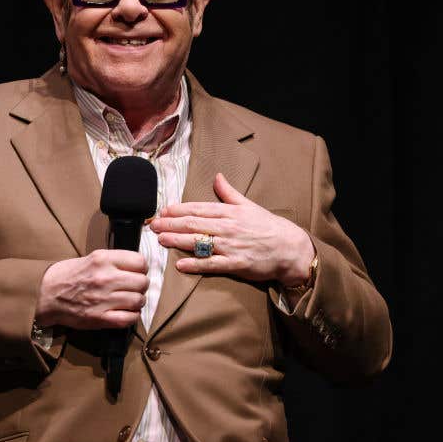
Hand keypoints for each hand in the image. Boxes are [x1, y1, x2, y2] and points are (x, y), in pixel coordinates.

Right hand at [35, 249, 148, 329]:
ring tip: (130, 301)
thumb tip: (137, 267)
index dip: (142, 268)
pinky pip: (130, 318)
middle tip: (134, 288)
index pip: (140, 261)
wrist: (47, 295)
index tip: (138, 272)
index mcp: (103, 260)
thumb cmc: (68, 275)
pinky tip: (126, 313)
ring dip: (138, 302)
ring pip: (139, 300)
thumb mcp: (91, 258)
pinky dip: (132, 316)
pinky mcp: (100, 318)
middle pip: (142, 282)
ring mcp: (104, 299)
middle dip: (141, 286)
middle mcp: (105, 278)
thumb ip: (113, 261)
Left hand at [151, 173, 315, 286]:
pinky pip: (212, 264)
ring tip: (160, 239)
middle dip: (171, 224)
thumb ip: (229, 192)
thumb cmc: (268, 226)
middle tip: (152, 225)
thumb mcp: (249, 205)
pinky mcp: (236, 264)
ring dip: (177, 241)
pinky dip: (195, 264)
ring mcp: (231, 246)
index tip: (163, 210)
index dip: (178, 209)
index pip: (198, 208)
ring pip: (199, 242)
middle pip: (193, 224)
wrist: (290, 248)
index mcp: (229, 212)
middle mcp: (227, 227)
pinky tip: (180, 264)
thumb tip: (217, 176)